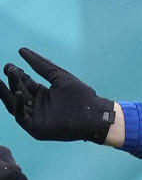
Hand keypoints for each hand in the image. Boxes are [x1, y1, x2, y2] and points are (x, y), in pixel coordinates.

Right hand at [0, 48, 115, 142]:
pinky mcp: (37, 129)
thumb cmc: (80, 95)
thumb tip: (21, 50)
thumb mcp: (57, 75)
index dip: (16, 74)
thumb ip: (40, 64)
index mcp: (42, 94)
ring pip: (15, 105)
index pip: (24, 83)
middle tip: (7, 70)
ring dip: (8, 93)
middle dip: (11, 81)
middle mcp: (37, 106)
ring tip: (2, 81)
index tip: (9, 65)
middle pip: (17, 92)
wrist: (94, 114)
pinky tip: (19, 94)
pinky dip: (19, 106)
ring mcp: (36, 118)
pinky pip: (21, 118)